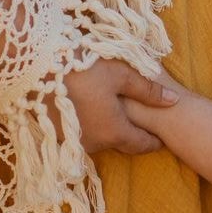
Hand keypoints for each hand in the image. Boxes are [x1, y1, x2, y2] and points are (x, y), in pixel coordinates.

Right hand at [64, 58, 178, 154]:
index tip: (162, 137)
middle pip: (120, 142)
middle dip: (132, 134)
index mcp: (114, 132)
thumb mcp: (122, 75)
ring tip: (115, 112)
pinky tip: (89, 109)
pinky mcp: (55, 135)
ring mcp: (73, 141)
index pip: (141, 144)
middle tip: (142, 124)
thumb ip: (148, 91)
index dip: (154, 141)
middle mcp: (94, 143)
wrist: (37, 68)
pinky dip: (89, 125)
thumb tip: (174, 102)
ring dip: (108, 129)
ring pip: (99, 139)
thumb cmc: (85, 69)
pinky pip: (80, 134)